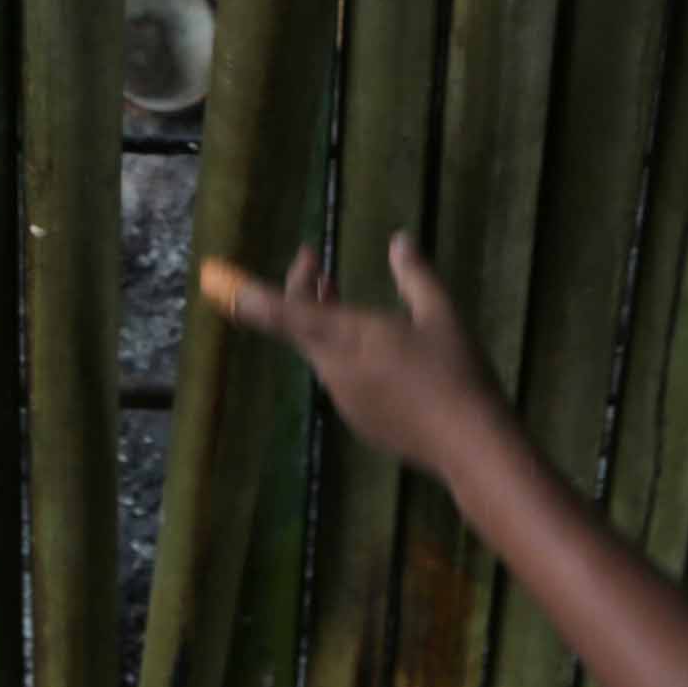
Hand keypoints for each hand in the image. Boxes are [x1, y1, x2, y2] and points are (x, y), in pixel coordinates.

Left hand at [204, 239, 510, 483]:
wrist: (469, 444)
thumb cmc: (455, 372)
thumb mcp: (441, 314)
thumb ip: (415, 275)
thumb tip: (399, 242)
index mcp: (347, 337)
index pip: (284, 314)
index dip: (249, 296)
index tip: (218, 278)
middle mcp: (334, 369)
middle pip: (299, 326)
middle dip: (302, 290)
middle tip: (314, 262)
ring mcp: (344, 400)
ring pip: (321, 352)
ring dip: (323, 321)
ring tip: (338, 295)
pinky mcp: (359, 421)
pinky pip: (341, 378)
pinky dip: (345, 353)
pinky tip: (379, 350)